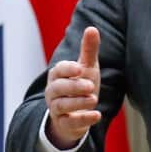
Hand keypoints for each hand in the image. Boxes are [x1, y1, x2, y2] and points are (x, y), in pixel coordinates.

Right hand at [44, 26, 102, 149]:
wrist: (76, 113)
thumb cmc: (80, 85)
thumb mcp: (87, 67)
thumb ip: (88, 49)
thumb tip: (92, 28)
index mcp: (58, 75)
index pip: (58, 70)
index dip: (68, 69)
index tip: (80, 68)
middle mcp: (53, 92)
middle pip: (58, 88)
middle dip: (74, 87)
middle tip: (91, 85)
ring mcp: (56, 109)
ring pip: (61, 106)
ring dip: (77, 103)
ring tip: (94, 99)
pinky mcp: (64, 124)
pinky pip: (68, 123)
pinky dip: (82, 119)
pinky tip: (97, 115)